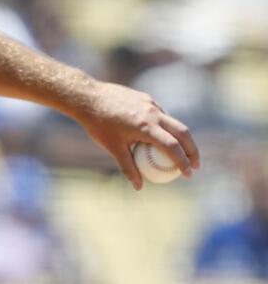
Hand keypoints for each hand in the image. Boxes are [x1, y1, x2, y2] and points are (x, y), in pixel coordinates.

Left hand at [71, 81, 200, 189]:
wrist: (88, 96)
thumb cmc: (98, 124)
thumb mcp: (112, 148)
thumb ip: (127, 167)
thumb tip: (139, 187)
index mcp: (147, 127)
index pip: (173, 147)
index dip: (183, 162)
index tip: (188, 174)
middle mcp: (153, 114)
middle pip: (183, 132)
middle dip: (193, 150)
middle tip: (194, 165)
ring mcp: (150, 104)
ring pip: (172, 121)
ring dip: (180, 137)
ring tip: (181, 152)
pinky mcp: (145, 97)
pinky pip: (160, 113)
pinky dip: (165, 126)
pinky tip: (158, 135)